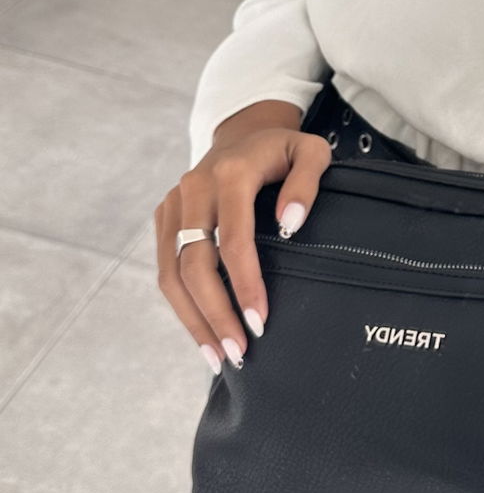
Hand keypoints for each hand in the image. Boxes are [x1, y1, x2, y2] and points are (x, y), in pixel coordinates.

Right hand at [155, 124, 330, 374]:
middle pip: (194, 264)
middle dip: (216, 313)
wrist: (241, 134)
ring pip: (171, 274)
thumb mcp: (311, 151)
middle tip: (239, 352)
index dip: (245, 284)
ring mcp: (173, 205)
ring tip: (218, 358)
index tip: (261, 322)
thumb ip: (308, 182)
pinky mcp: (164, 219)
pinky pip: (166, 269)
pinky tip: (203, 335)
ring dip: (193, 320)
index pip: (233, 240)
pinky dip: (182, 306)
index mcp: (229, 174)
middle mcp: (193, 189)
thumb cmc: (283, 151)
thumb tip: (291, 224)